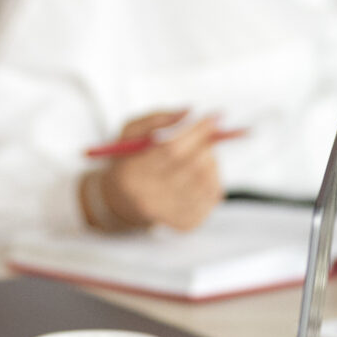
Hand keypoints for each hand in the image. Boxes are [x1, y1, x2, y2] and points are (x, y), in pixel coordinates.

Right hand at [89, 110, 224, 232]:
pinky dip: (215, 179)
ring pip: (207, 182)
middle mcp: (148, 198)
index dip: (196, 132)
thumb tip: (189, 111)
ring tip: (203, 153)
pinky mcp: (185, 224)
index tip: (215, 117)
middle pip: (192, 167)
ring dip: (212, 161)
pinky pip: (212, 198)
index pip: (170, 150)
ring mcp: (168, 215)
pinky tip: (203, 172)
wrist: (122, 202)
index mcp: (131, 174)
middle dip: (208, 144)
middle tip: (214, 131)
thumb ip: (157, 118)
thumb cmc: (129, 161)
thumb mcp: (130, 133)